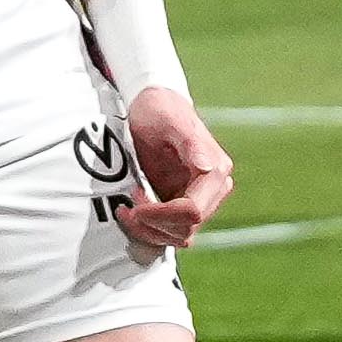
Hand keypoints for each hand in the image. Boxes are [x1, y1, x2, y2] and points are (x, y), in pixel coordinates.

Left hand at [110, 87, 233, 251]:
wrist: (153, 106)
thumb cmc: (160, 109)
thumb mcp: (170, 120)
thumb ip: (190, 142)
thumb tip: (208, 167)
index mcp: (215, 170)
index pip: (192, 211)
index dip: (161, 215)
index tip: (135, 205)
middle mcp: (214, 189)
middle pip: (186, 228)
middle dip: (152, 224)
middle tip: (126, 207)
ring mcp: (200, 199)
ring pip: (179, 236)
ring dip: (149, 230)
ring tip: (128, 208)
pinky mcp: (184, 206)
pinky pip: (171, 232)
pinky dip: (150, 229)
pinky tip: (133, 210)